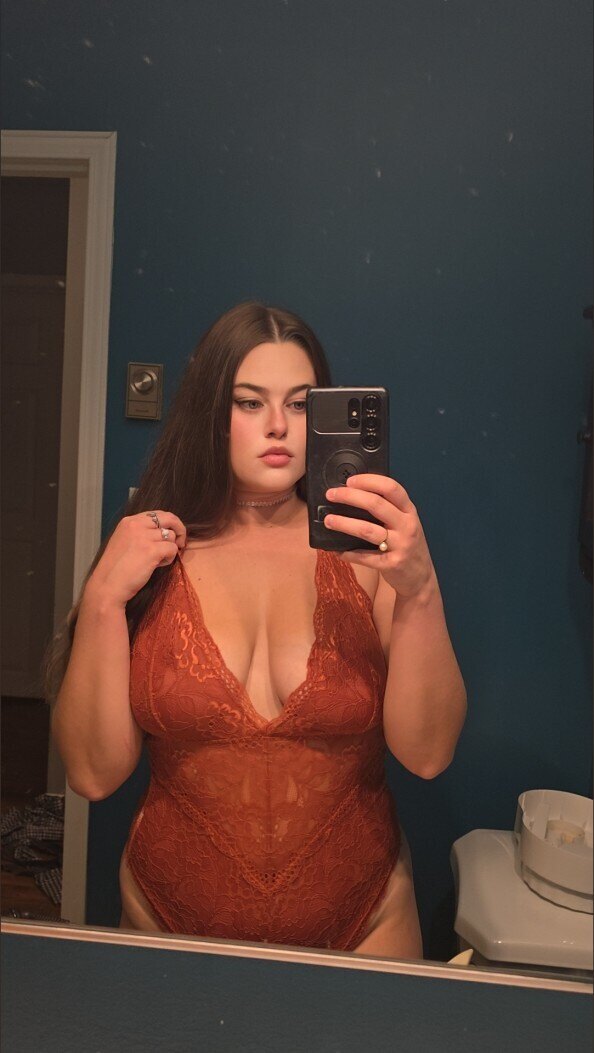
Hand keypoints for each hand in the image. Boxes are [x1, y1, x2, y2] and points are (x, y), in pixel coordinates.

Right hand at [86, 510, 186, 607]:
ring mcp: (144, 537)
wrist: (107, 585)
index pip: (157, 514)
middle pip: (169, 518)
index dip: (169, 524)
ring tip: (158, 560)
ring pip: (172, 536)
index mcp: (128, 521)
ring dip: (170, 549)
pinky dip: (169, 559)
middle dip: (180, 529)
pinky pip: (172, 549)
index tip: (171, 535)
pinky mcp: (152, 550)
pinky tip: (158, 566)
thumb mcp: (123, 541)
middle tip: (180, 543)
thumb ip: (139, 533)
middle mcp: (136, 525)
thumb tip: (162, 532)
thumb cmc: (115, 569)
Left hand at [323, 474, 434, 596]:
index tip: (349, 481)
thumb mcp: (405, 523)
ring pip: (367, 530)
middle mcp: (407, 525)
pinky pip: (365, 557)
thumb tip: (355, 495)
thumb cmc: (407, 544)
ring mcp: (401, 545)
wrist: (420, 577)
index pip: (391, 488)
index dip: (368, 481)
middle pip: (375, 504)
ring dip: (344, 523)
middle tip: (331, 495)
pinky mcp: (391, 564)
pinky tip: (336, 550)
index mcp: (409, 511)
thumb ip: (388, 509)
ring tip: (328, 520)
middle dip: (349, 496)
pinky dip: (348, 553)